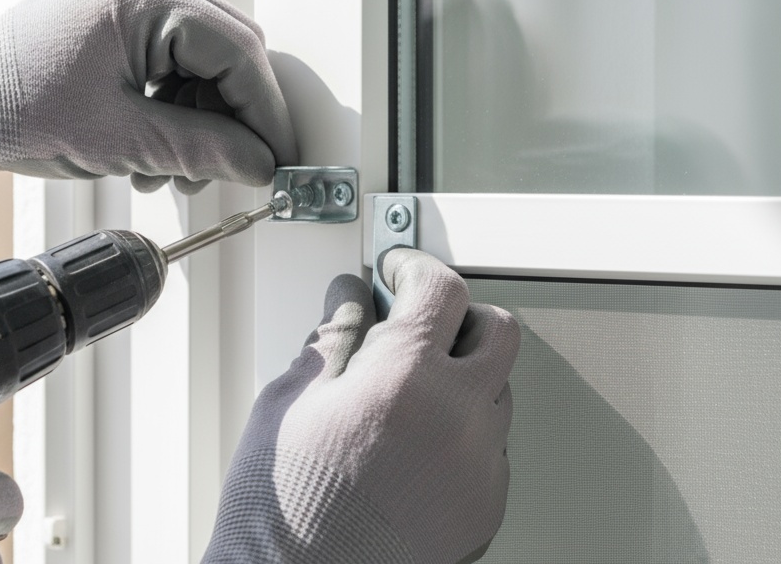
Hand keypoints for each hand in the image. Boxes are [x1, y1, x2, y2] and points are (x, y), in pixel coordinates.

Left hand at [0, 0, 296, 196]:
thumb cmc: (12, 109)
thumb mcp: (119, 140)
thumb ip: (202, 150)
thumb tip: (261, 164)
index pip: (239, 53)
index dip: (266, 114)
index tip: (279, 161)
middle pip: (230, 55)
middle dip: (234, 119)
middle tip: (233, 170)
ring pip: (207, 64)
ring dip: (205, 121)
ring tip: (176, 172)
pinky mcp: (121, 22)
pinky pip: (177, 64)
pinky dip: (179, 109)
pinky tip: (158, 150)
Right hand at [206, 249, 519, 563]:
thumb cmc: (283, 511)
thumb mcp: (288, 402)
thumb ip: (332, 339)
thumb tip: (349, 299)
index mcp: (405, 377)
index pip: (442, 289)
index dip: (417, 269)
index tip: (400, 272)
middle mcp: (458, 416)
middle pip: (497, 332)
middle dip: (460, 318)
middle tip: (420, 326)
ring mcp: (479, 464)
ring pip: (497, 392)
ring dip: (463, 380)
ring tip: (407, 400)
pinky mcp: (485, 506)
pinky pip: (491, 449)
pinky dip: (463, 437)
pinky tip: (416, 450)